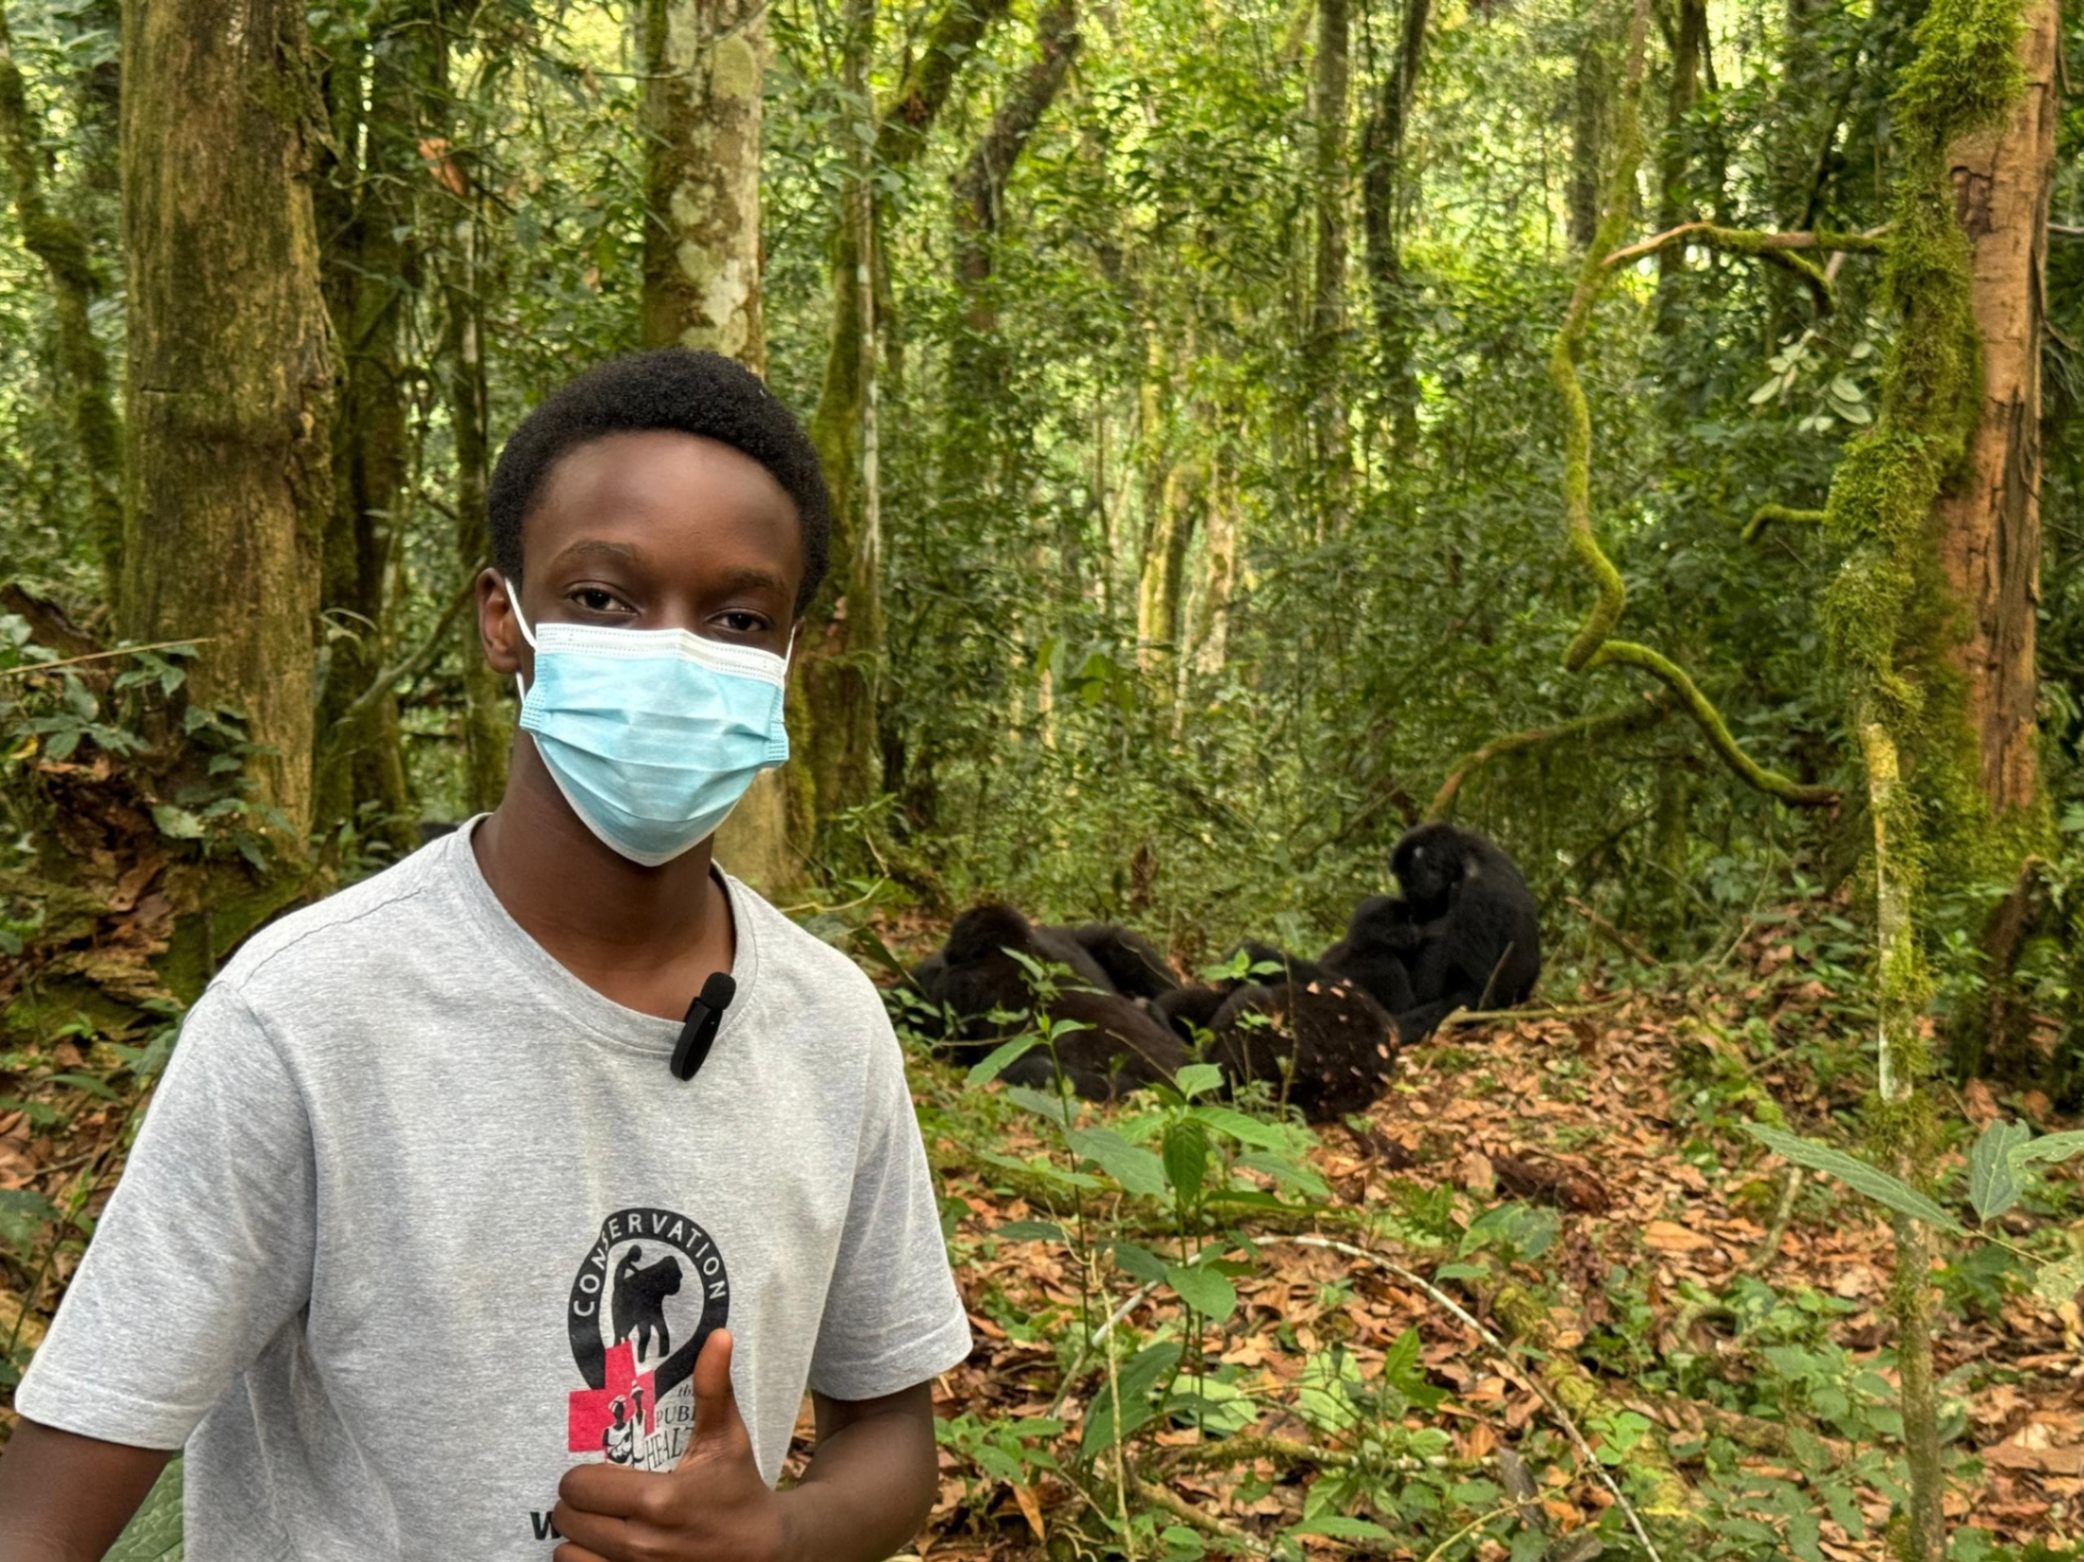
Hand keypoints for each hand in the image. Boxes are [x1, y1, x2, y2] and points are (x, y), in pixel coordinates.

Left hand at [552, 1329, 787, 1561]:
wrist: (765, 1552)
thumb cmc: (739, 1489)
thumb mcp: (727, 1439)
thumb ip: (714, 1388)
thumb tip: (720, 1334)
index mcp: (659, 1500)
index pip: (580, 1487)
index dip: (581, 1476)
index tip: (596, 1472)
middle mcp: (642, 1545)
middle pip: (568, 1521)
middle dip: (576, 1504)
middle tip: (594, 1495)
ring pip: (568, 1555)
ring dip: (576, 1539)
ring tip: (596, 1523)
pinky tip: (603, 1549)